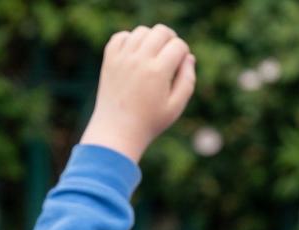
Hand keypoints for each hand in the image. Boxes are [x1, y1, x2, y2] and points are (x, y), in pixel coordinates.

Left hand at [79, 24, 195, 162]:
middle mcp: (139, 60)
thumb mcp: (177, 106)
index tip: (182, 64)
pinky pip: (122, 36)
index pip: (178, 45)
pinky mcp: (109, 59)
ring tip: (154, 54)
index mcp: (158, 72)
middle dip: (171, 39)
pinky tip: (136, 54)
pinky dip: (131, 40)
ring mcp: (122, 58)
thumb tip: (189, 57)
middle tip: (171, 53)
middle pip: (161, 31)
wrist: (117, 130)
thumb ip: (187, 80)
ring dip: (152, 38)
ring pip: (142, 31)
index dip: (184, 52)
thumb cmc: (151, 121)